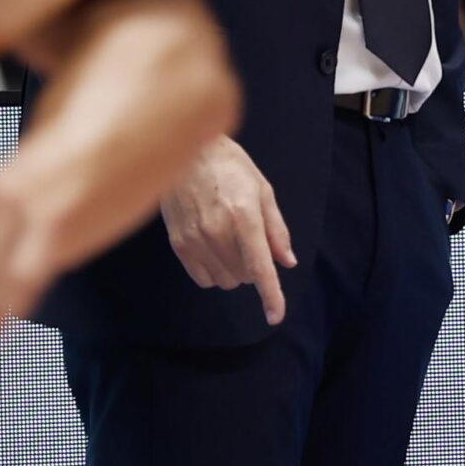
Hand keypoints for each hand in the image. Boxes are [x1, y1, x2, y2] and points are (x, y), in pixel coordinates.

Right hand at [160, 137, 295, 325]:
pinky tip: (213, 250)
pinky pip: (202, 278)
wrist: (185, 149)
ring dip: (234, 271)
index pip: (260, 268)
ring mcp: (195, 238)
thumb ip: (276, 229)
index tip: (276, 316)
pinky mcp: (178, 242)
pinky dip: (213, 272)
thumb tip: (287, 262)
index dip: (271, 296)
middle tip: (248, 240)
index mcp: (244, 216)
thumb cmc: (228, 165)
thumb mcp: (261, 189)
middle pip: (244, 276)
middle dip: (253, 267)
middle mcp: (218, 231)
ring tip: (229, 241)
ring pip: (224, 281)